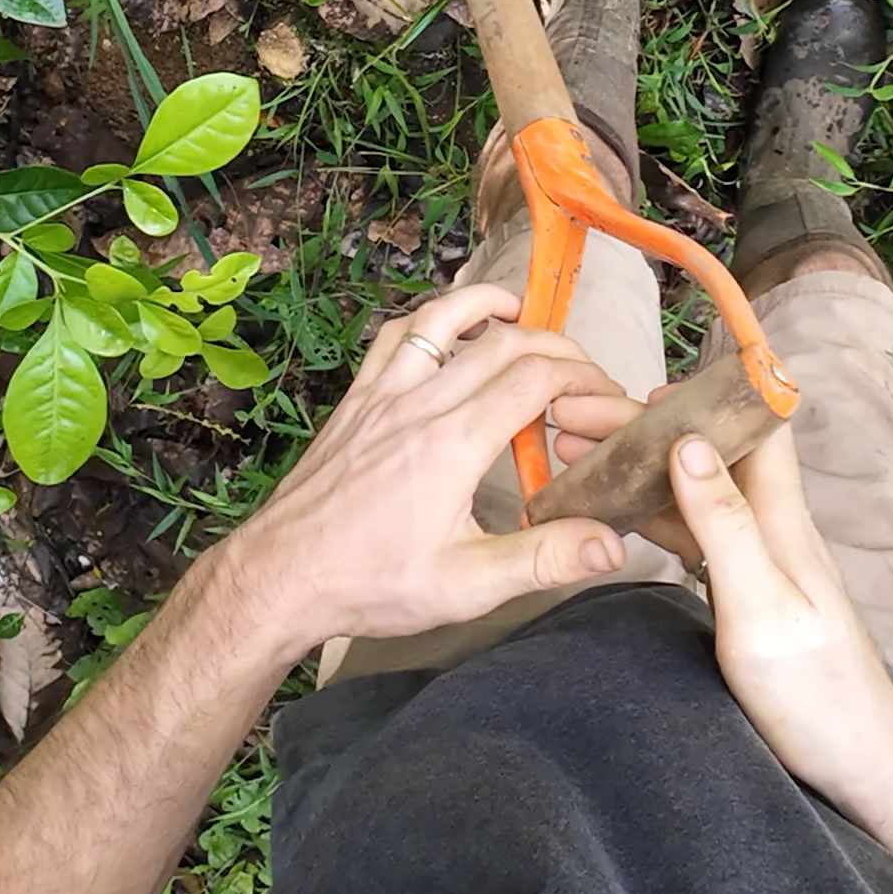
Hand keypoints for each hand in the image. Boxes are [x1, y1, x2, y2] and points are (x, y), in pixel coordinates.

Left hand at [231, 283, 628, 663]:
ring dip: (486, 306)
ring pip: (441, 319)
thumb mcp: (467, 587)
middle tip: (581, 369)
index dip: (582, 376)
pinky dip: (427, 320)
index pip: (536, 379)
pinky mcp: (356, 402)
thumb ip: (543, 560)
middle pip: (502, 343)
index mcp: (454, 444)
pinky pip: (394, 338)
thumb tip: (611, 545)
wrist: (282, 577)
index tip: (605, 395)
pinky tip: (443, 331)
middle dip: (554, 344)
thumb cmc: (370, 585)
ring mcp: (382, 396)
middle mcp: (419, 405)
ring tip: (520, 313)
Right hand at [553, 388, 892, 826]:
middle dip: (638, 427)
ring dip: (632, 466)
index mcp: (781, 517)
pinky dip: (643, 513)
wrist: (855, 766)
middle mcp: (770, 526)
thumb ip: (725, 525)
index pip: (749, 425)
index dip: (698, 395)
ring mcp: (755, 558)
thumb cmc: (816, 695)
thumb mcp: (761, 606)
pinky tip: (607, 513)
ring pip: (688, 490)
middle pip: (703, 452)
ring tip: (568, 455)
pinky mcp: (741, 591)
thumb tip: (691, 443)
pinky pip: (687, 532)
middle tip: (567, 419)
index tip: (632, 388)